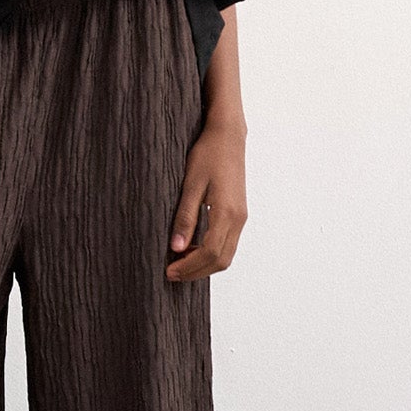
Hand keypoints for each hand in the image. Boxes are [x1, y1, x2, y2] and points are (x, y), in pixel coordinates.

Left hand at [166, 118, 247, 280]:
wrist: (227, 137)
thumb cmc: (207, 155)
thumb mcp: (191, 185)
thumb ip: (185, 217)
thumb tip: (177, 247)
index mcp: (227, 213)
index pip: (210, 253)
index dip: (189, 267)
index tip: (169, 271)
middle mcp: (238, 219)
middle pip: (221, 260)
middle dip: (196, 272)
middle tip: (172, 273)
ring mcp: (241, 217)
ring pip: (226, 254)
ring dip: (204, 264)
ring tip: (179, 262)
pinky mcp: (239, 214)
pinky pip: (228, 243)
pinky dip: (211, 253)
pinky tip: (192, 248)